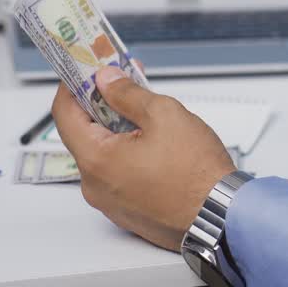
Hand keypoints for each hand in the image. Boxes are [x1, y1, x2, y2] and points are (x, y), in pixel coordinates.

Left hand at [52, 67, 236, 250]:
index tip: (83, 69)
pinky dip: (126, 152)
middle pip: (84, 133)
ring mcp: (110, 202)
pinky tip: (149, 138)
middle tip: (120, 81)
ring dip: (116, 128)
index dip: (72, 85)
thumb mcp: (163, 115)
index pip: (64, 113)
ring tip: (143, 109)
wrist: (223, 218)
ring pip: (103, 153)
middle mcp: (95, 186)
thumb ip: (127, 93)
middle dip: (101, 103)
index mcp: (96, 160)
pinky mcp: (127, 211)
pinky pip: (117, 174)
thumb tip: (107, 81)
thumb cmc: (198, 175)